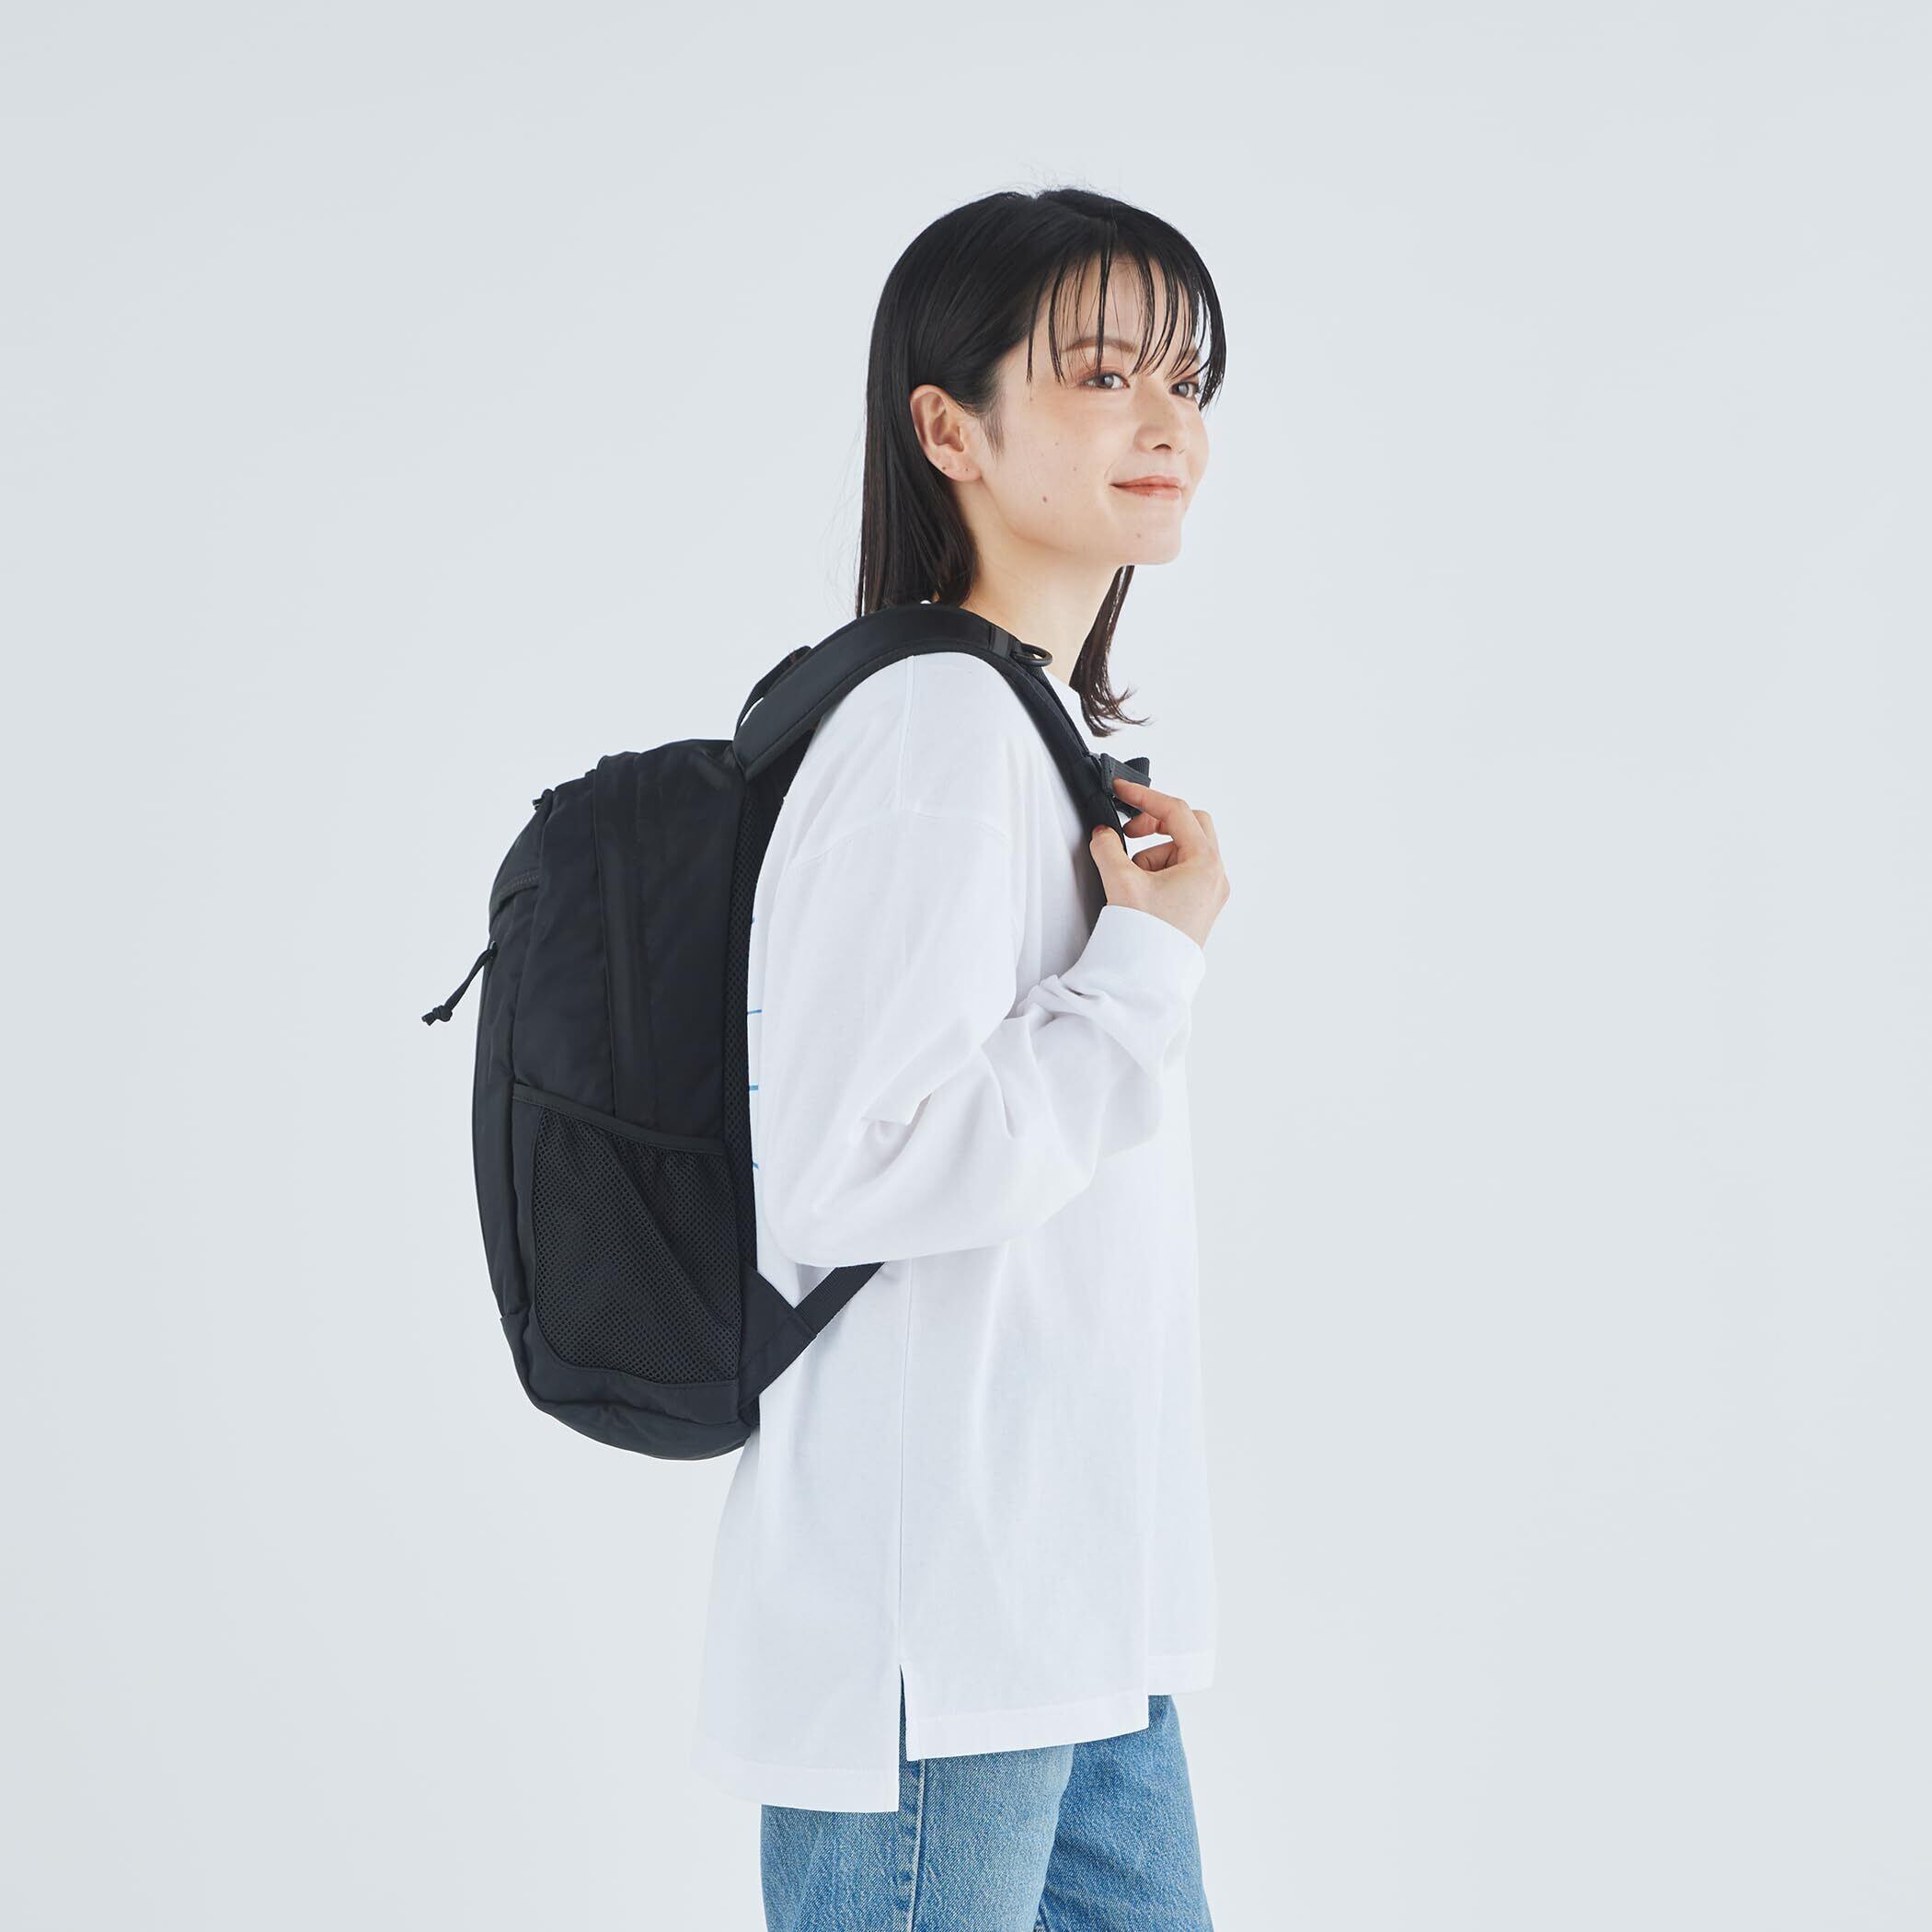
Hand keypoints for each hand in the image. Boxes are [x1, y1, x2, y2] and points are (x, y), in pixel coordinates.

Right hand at [1087, 776, 1228, 950]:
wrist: (1151, 980)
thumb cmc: (1148, 940)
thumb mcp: (1121, 883)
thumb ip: (1108, 849)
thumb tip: (1104, 836)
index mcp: (1204, 864)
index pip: (1176, 812)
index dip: (1144, 796)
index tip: (1122, 790)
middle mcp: (1214, 876)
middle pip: (1189, 826)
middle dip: (1156, 825)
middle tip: (1130, 832)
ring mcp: (1210, 892)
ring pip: (1183, 851)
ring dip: (1153, 854)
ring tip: (1131, 879)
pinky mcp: (1200, 906)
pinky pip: (1182, 873)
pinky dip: (1159, 872)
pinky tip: (1141, 892)